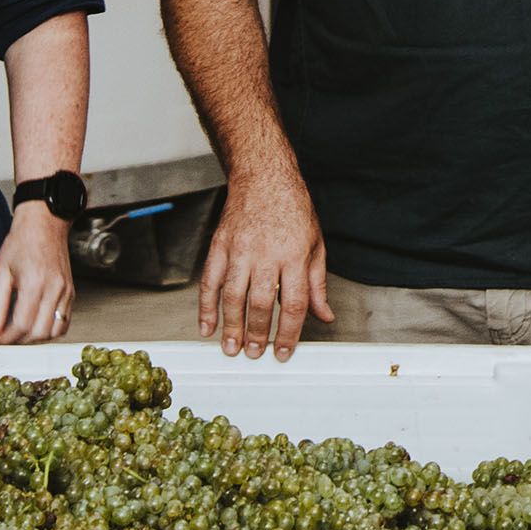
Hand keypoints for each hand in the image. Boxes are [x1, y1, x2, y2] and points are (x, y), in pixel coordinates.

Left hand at [0, 202, 76, 343]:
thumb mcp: (0, 273)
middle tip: (5, 338)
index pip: (21, 324)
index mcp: (34, 282)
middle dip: (19, 341)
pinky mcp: (71, 293)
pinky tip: (36, 325)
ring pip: (54, 332)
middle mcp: (54, 289)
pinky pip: (64, 323)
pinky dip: (50, 331)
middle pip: (39, 332)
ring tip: (20, 333)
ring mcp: (66, 292)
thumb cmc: (22, 243)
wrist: (44, 224)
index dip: (6, 338)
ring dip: (35, 339)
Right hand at [196, 169, 331, 360]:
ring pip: (232, 296)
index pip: (293, 304)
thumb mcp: (315, 244)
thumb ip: (318, 284)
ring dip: (231, 326)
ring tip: (231, 348)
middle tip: (254, 354)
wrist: (264, 176)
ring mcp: (239, 250)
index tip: (284, 352)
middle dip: (257, 334)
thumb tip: (325, 316)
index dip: (289, 333)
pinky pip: (209, 281)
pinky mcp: (220, 246)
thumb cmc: (292, 208)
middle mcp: (266, 254)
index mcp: (294, 255)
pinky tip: (207, 326)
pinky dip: (205, 307)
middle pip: (260, 303)